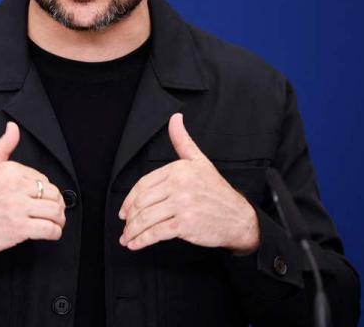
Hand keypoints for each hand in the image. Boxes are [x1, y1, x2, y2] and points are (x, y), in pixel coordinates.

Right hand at [0, 121, 65, 254]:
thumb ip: (3, 146)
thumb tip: (13, 127)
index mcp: (11, 171)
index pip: (43, 179)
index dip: (45, 190)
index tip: (41, 198)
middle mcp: (17, 187)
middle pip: (53, 194)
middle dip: (56, 204)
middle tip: (53, 211)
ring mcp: (19, 209)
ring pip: (54, 211)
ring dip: (59, 219)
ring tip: (55, 223)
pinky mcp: (20, 228)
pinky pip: (49, 229)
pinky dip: (55, 232)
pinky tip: (51, 232)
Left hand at [117, 113, 259, 253]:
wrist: (239, 217)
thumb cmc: (217, 191)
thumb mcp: (200, 161)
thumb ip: (183, 141)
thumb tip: (175, 119)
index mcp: (178, 170)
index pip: (143, 184)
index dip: (129, 200)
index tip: (124, 211)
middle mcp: (179, 185)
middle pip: (142, 202)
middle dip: (130, 218)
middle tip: (125, 227)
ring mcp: (182, 205)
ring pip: (146, 218)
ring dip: (132, 231)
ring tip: (127, 238)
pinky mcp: (185, 225)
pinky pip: (156, 233)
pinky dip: (142, 240)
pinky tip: (136, 244)